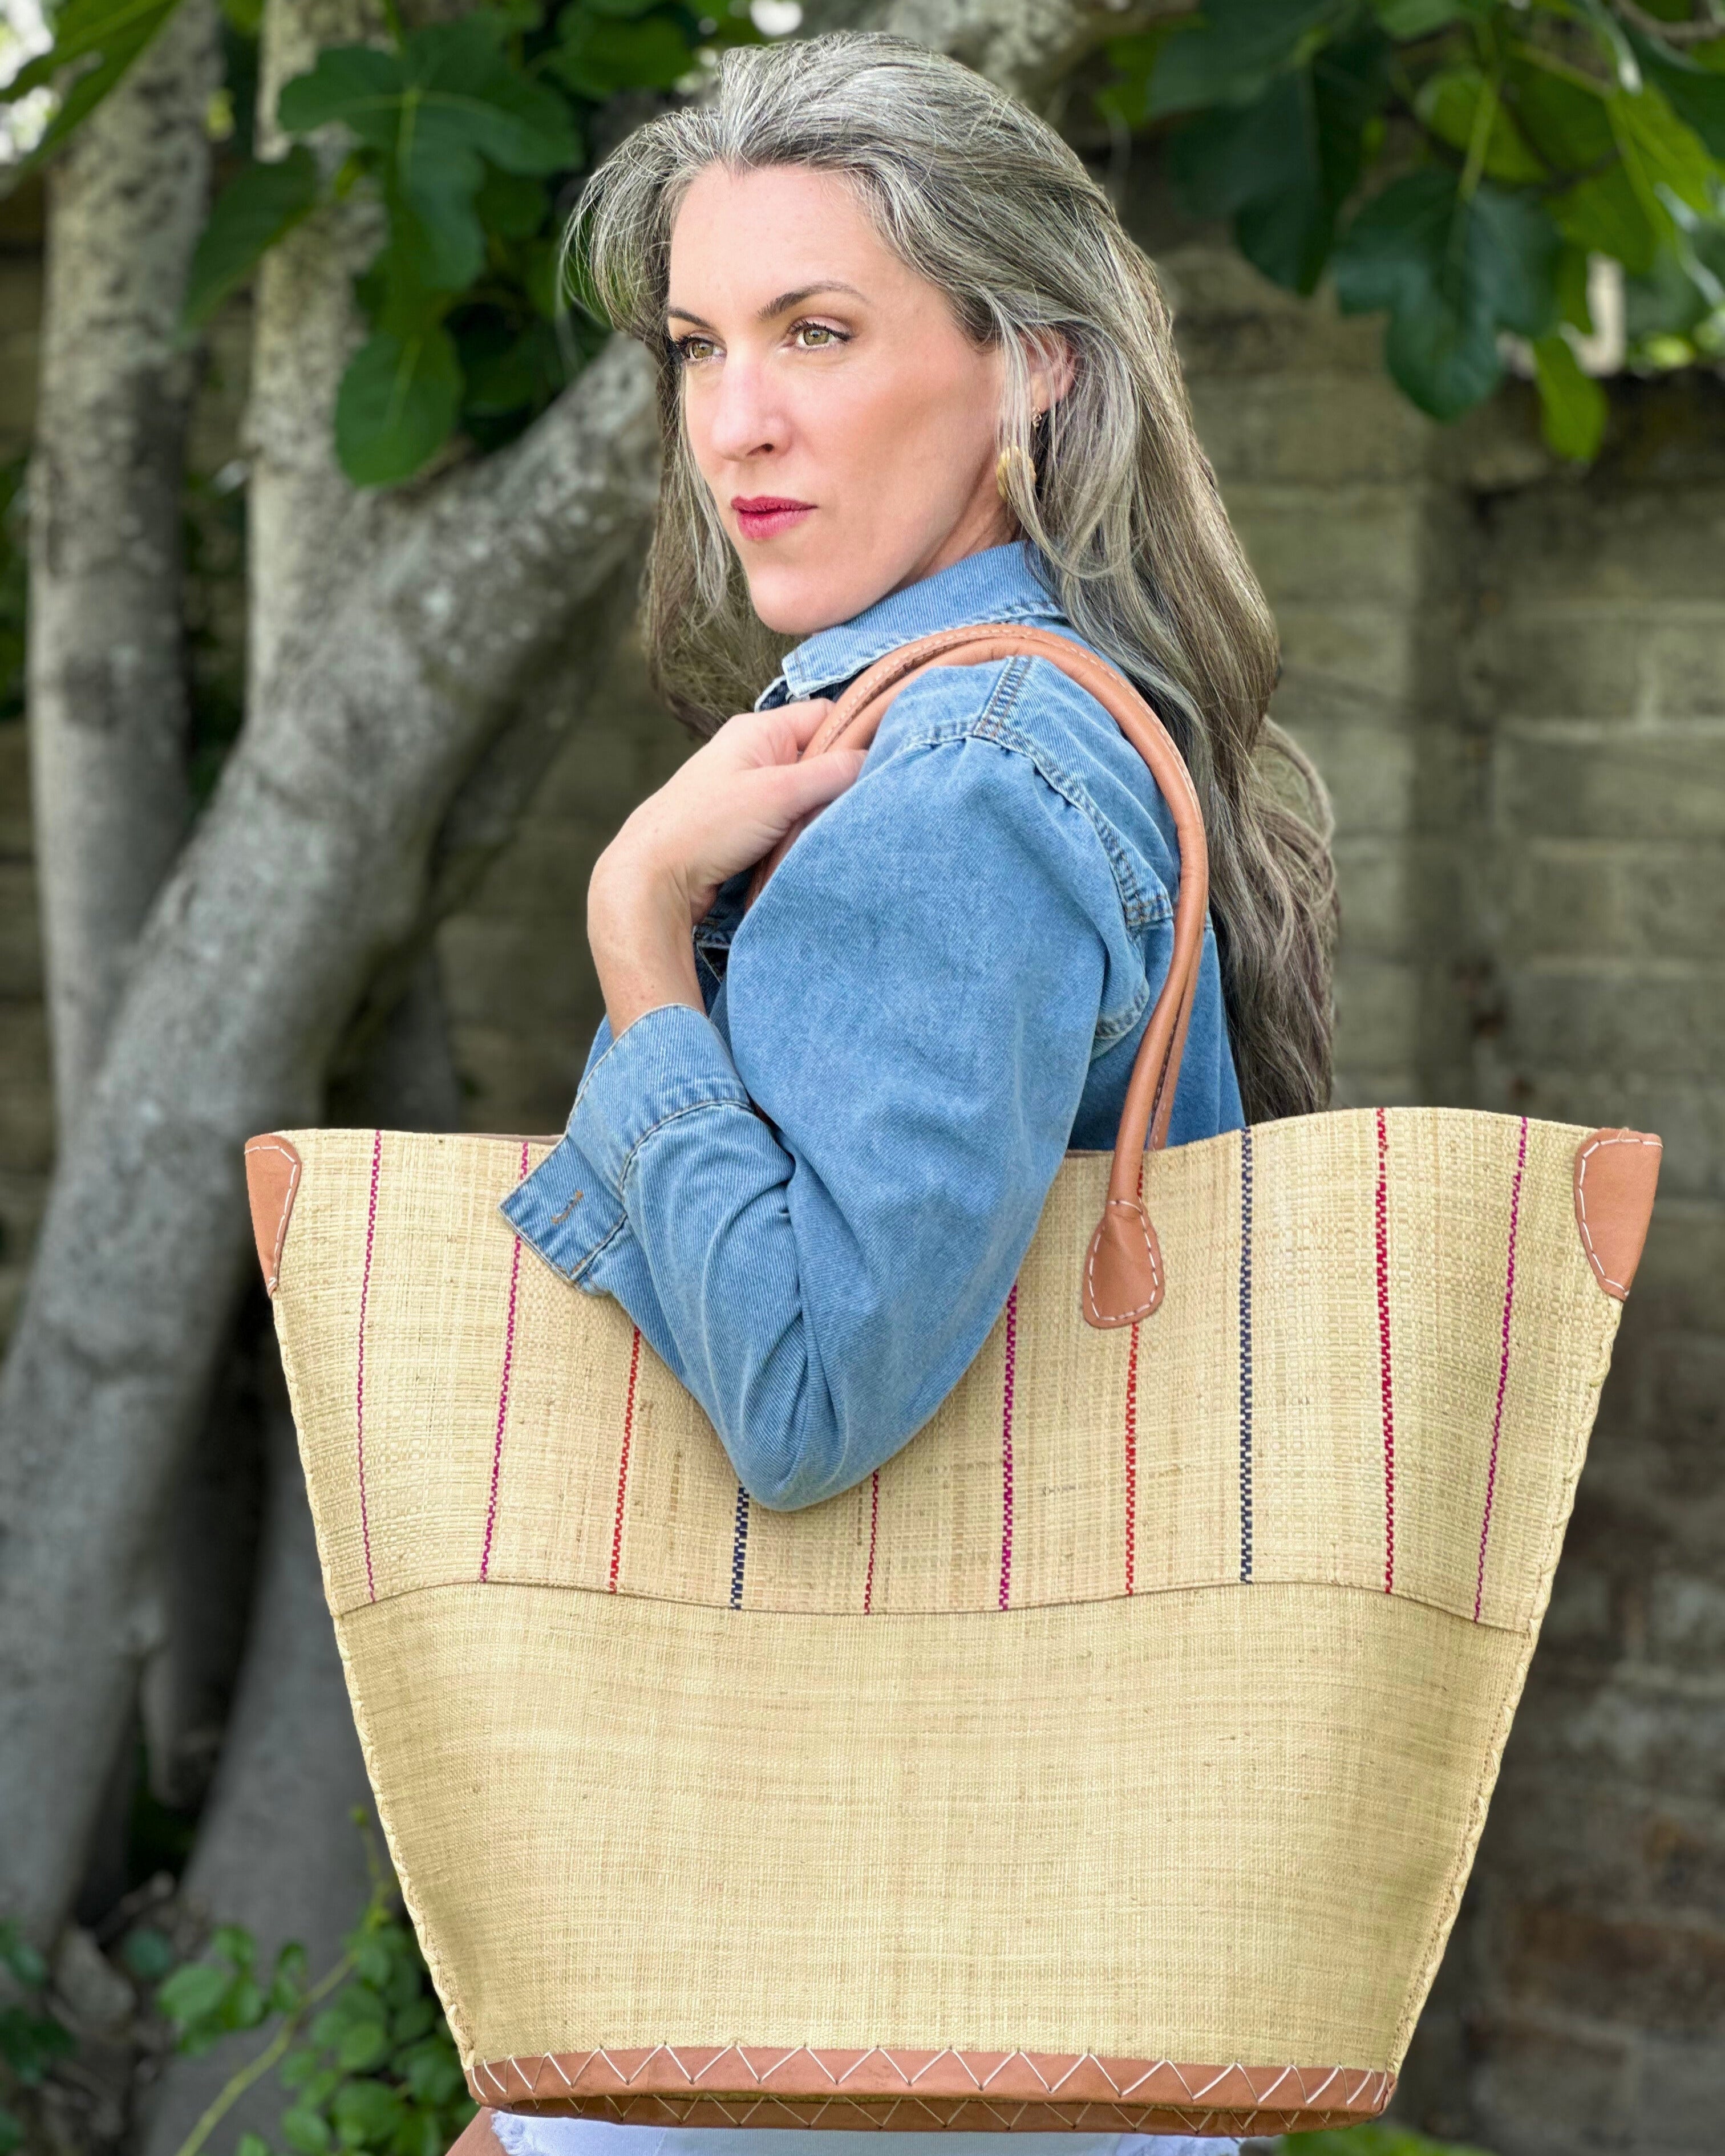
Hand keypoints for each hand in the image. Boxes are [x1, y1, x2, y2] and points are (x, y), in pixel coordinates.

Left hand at [588, 698, 863, 1035]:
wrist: (650, 879)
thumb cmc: (704, 827)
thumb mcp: (778, 793)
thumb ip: (830, 773)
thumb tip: (874, 758)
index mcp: (758, 731)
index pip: (826, 715)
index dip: (859, 733)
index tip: (885, 761)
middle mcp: (753, 755)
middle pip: (820, 757)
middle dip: (842, 781)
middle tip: (861, 805)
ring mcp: (748, 792)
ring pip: (806, 795)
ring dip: (821, 814)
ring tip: (833, 831)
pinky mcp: (744, 828)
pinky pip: (789, 823)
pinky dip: (802, 836)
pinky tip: (809, 849)